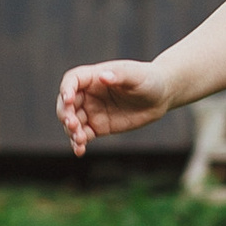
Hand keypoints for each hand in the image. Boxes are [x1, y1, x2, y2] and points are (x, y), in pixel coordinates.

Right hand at [57, 60, 171, 154]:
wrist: (160, 97)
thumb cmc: (149, 79)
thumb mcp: (136, 75)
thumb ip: (120, 75)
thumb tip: (103, 77)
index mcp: (94, 76)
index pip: (72, 80)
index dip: (66, 89)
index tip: (68, 100)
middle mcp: (89, 93)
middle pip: (66, 103)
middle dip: (65, 114)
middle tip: (73, 124)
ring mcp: (92, 111)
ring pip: (72, 122)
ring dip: (71, 131)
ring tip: (80, 140)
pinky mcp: (98, 127)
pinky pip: (83, 135)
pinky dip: (78, 143)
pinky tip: (79, 150)